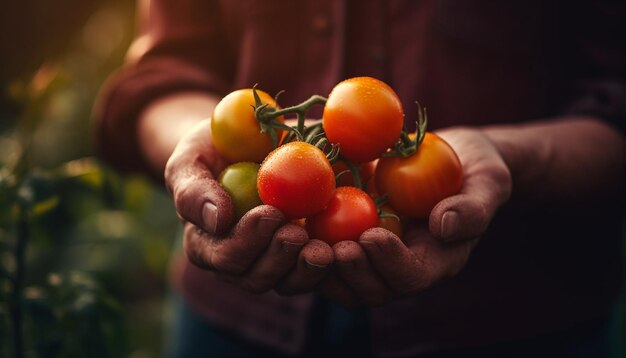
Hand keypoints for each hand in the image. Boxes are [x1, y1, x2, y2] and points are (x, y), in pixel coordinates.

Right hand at [165, 120, 332, 293]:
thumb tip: (217, 219)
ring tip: (322, 250)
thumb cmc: (210, 149)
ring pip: (287, 283)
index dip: (246, 242)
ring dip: (305, 270)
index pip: (223, 257)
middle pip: (255, 278)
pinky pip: (316, 272)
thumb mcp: (191, 157)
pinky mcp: (302, 253)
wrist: (245, 139)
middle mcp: (238, 260)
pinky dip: (330, 264)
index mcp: (207, 243)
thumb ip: (193, 188)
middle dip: (277, 259)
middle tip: (297, 233)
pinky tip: (341, 248)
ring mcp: (273, 260)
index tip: (270, 214)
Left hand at [318, 127, 511, 306]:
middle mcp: (398, 266)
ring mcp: (370, 254)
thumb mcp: (487, 182)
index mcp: (434, 261)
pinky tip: (290, 215)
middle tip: (332, 247)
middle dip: (350, 272)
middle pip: (369, 289)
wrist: (451, 159)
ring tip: (303, 236)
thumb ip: (473, 207)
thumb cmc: (475, 171)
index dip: (390, 263)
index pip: (411, 276)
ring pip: (339, 276)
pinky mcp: (347, 234)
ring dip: (319, 263)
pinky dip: (306, 237)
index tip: (373, 236)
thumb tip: (444, 224)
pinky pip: (323, 246)